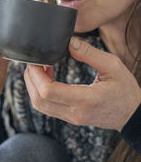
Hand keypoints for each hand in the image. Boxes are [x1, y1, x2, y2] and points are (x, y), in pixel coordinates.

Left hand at [24, 37, 140, 130]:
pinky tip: (48, 78)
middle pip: (39, 99)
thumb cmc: (125, 90)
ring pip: (40, 105)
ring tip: (41, 68)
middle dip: (31, 79)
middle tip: (35, 62)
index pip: (48, 91)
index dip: (36, 75)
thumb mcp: (112, 66)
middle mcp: (75, 112)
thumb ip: (89, 53)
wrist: (132, 114)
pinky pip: (47, 107)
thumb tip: (69, 43)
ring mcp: (71, 118)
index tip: (36, 61)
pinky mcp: (70, 118)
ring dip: (34, 86)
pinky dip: (41, 92)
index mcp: (85, 99)